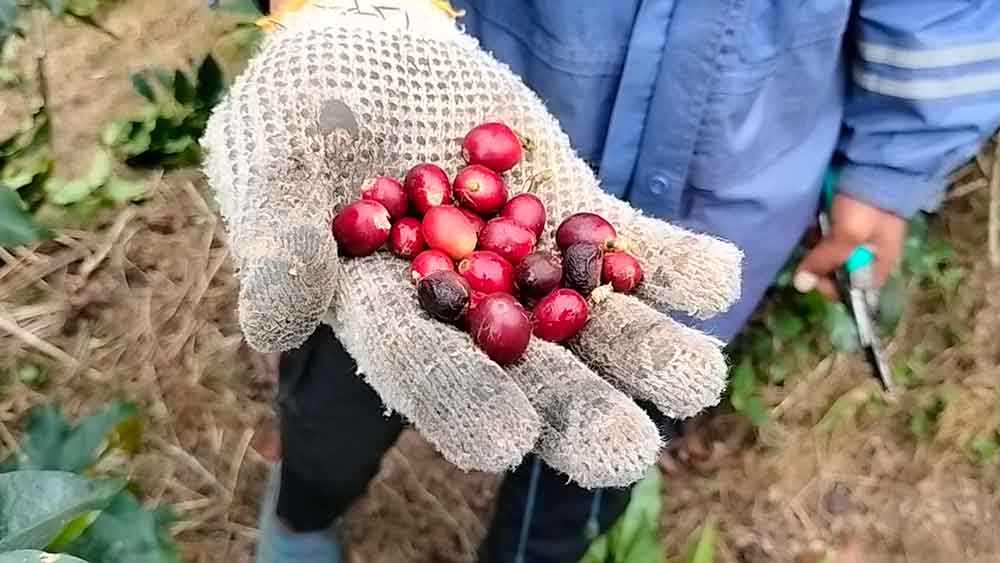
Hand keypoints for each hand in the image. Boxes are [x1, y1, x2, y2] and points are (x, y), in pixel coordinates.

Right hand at [203, 0, 742, 486]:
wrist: (369, 54)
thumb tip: (273, 323)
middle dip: (574, 408)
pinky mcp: (569, 212)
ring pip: (590, 320)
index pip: (420, 366)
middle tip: (624, 452)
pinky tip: (718, 281)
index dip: (458, 401)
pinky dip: (671, 263)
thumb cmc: (302, 112)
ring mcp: (524, 261)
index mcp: (386, 312)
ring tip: (696, 381)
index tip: (505, 440)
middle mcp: (464, 306)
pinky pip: (627, 243)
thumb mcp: (274, 163)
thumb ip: (278, 242)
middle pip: (522, 368)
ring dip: (644, 351)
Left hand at [794, 194, 905, 296]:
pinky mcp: (841, 218)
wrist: (874, 163)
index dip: (833, 288)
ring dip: (814, 244)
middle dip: (819, 263)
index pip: (856, 290)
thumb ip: (826, 260)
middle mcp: (867, 252)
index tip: (813, 279)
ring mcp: (854, 234)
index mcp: (880, 262)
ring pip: (826, 251)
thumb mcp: (850, 235)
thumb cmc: (868, 204)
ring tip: (810, 229)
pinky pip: (822, 232)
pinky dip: (814, 229)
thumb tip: (801, 285)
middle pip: (836, 271)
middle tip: (809, 249)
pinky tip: (809, 220)